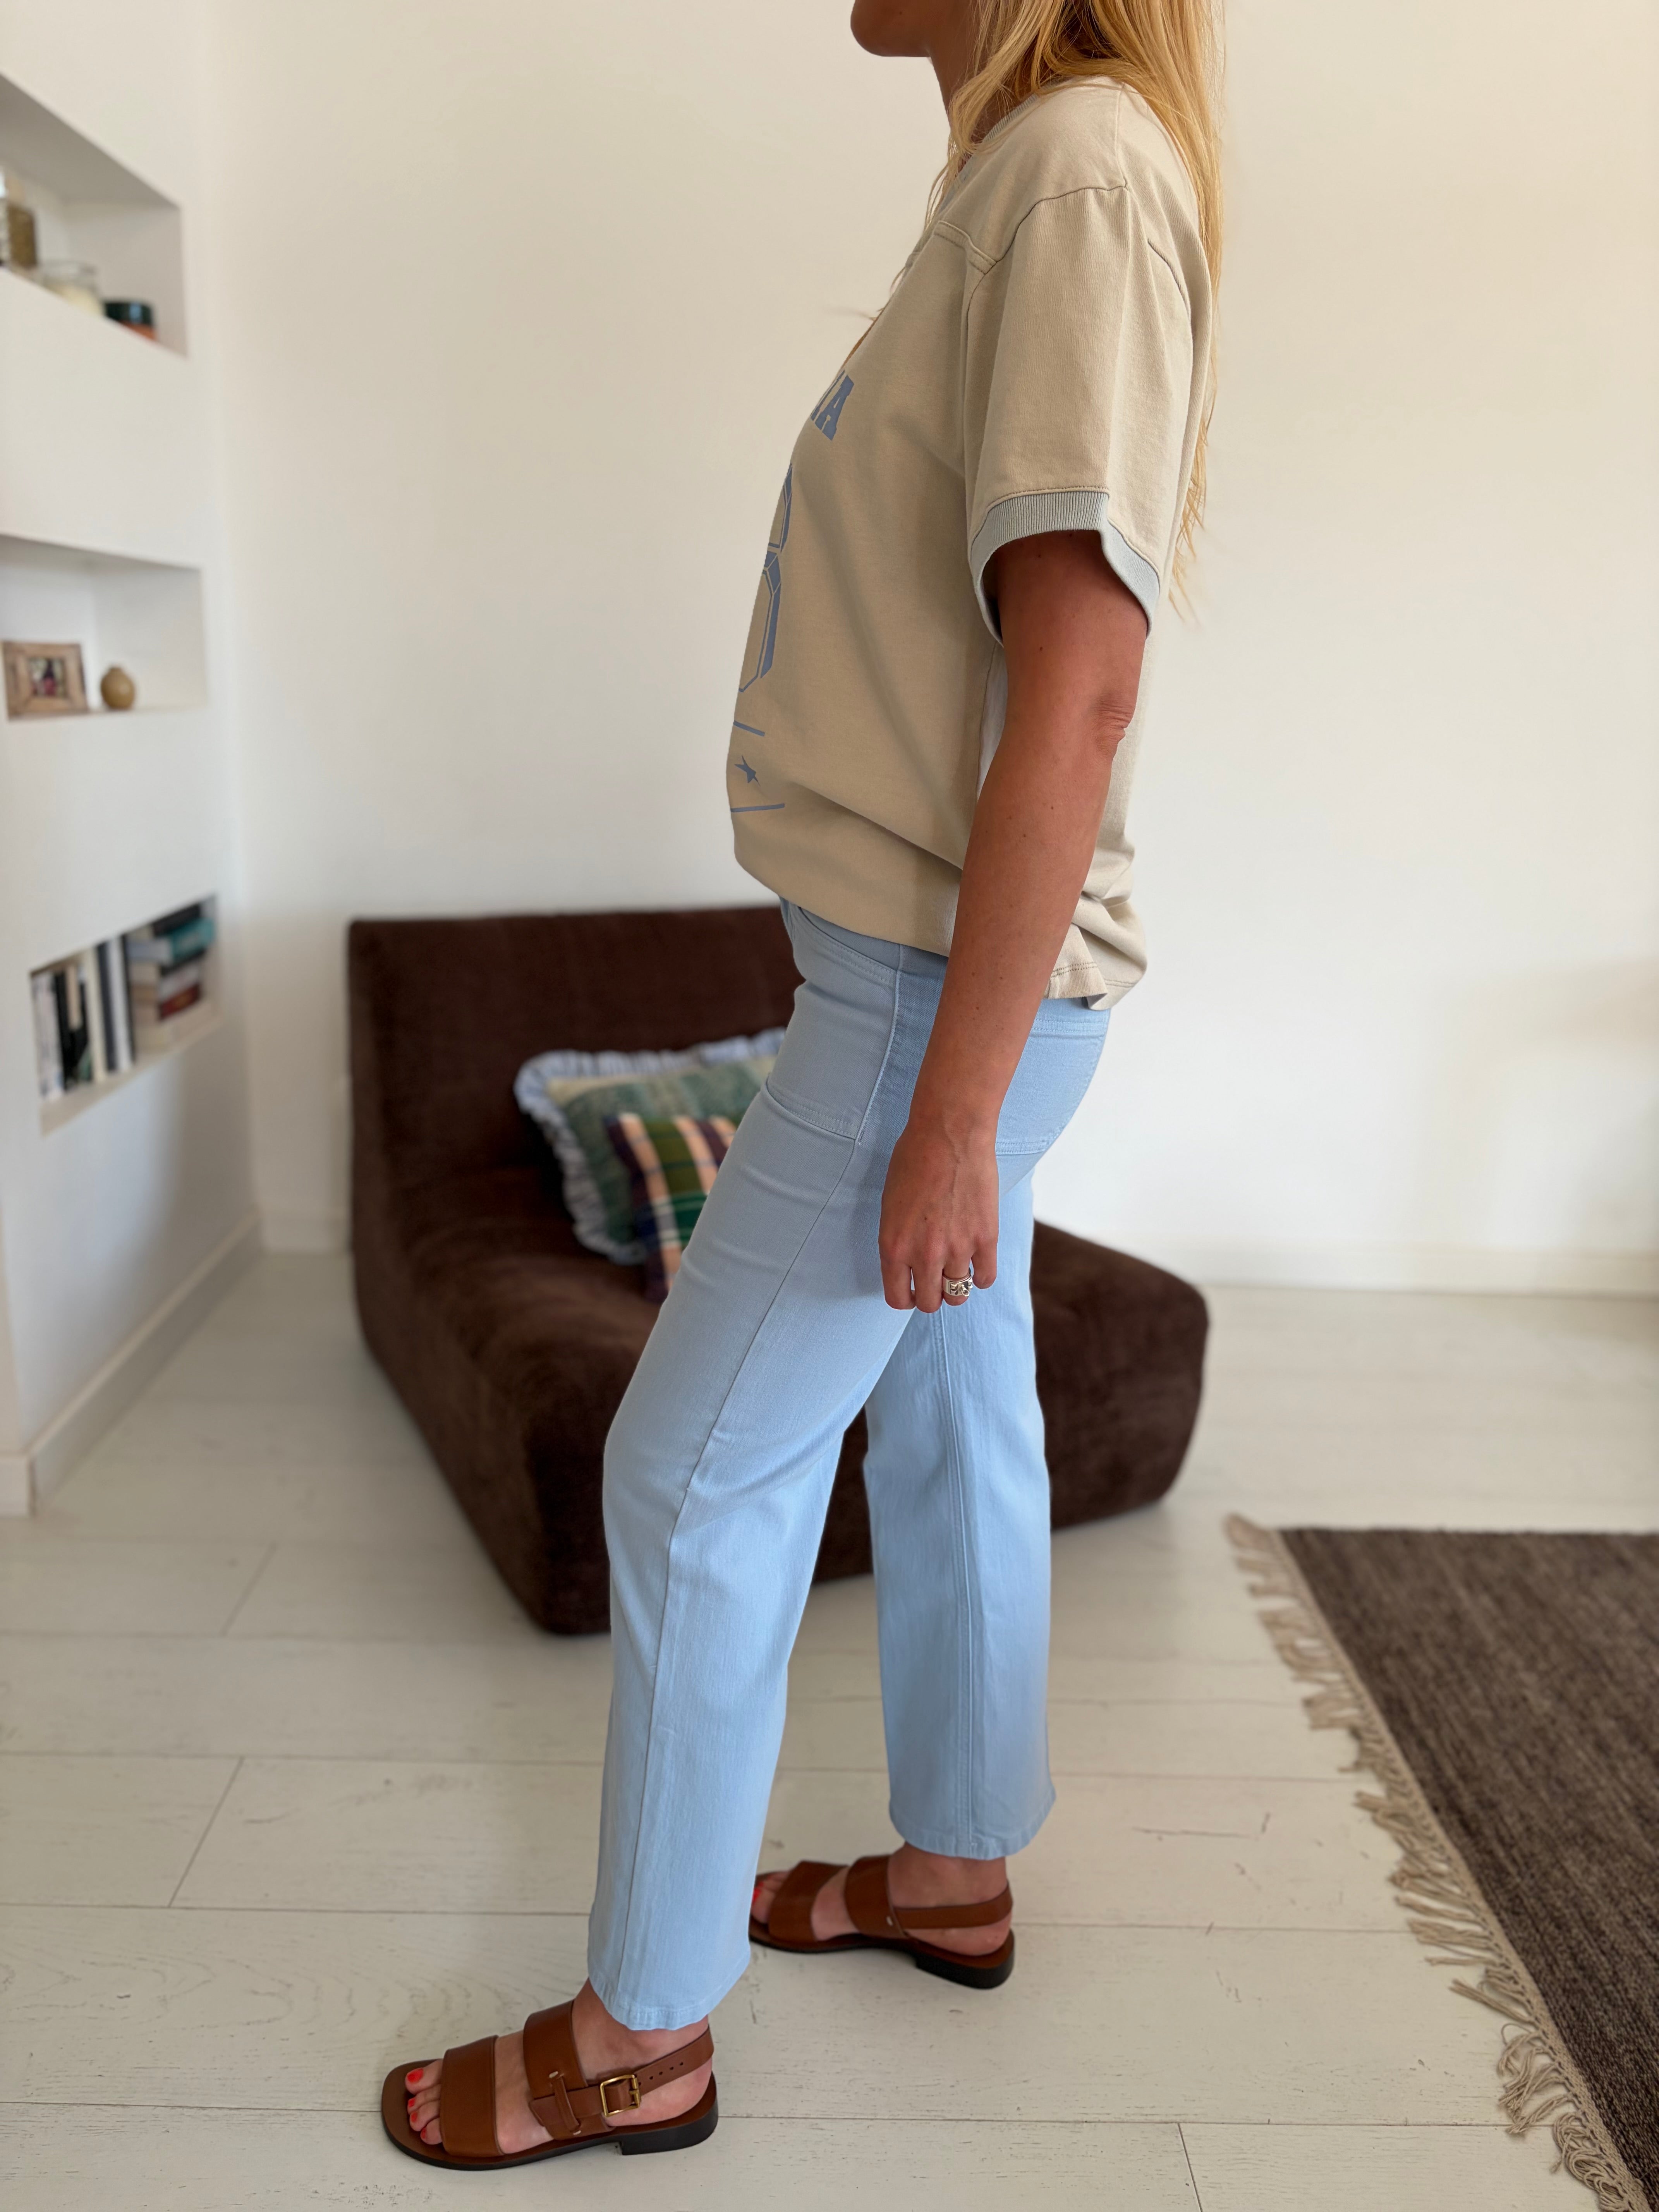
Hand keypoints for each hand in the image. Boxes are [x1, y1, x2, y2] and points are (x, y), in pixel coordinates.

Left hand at [878, 1113, 999, 1311]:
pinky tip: (977, 1264)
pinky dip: (980, 1276)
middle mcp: (924, 1254)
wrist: (949, 1133)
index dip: (905, 1299)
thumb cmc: (914, 1160)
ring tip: (956, 1272)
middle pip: (930, 1302)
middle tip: (935, 1283)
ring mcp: (957, 1248)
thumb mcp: (890, 1205)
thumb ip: (898, 1239)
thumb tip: (908, 1264)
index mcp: (893, 1246)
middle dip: (932, 1296)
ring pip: (958, 1294)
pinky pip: (985, 1278)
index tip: (912, 1292)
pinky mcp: (985, 1238)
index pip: (898, 1298)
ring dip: (956, 1287)